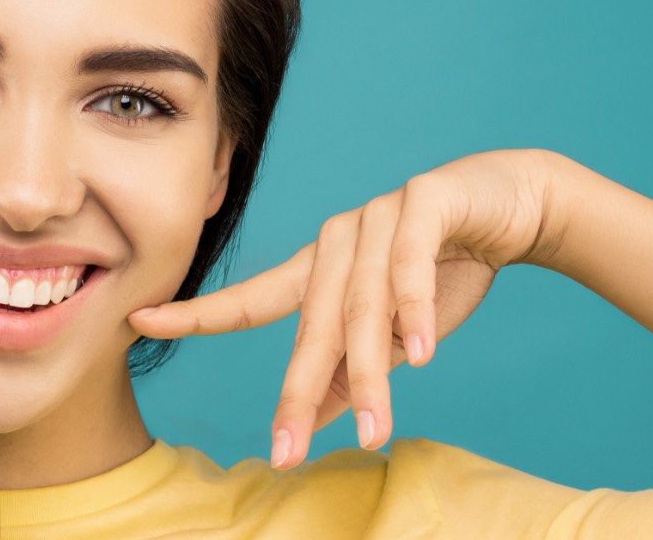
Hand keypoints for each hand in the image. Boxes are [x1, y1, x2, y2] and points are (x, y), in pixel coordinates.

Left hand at [130, 149, 562, 468]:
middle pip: (311, 325)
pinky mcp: (424, 202)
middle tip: (287, 450)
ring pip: (362, 305)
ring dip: (370, 372)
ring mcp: (376, 218)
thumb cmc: (443, 267)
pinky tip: (420, 353)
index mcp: (317, 271)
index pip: (250, 300)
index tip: (140, 323)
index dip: (196, 315)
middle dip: (300, 393)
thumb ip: (351, 370)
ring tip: (376, 429)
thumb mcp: (393, 332)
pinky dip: (416, 309)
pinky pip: (410, 263)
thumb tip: (314, 421)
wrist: (512, 203)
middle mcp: (335, 241)